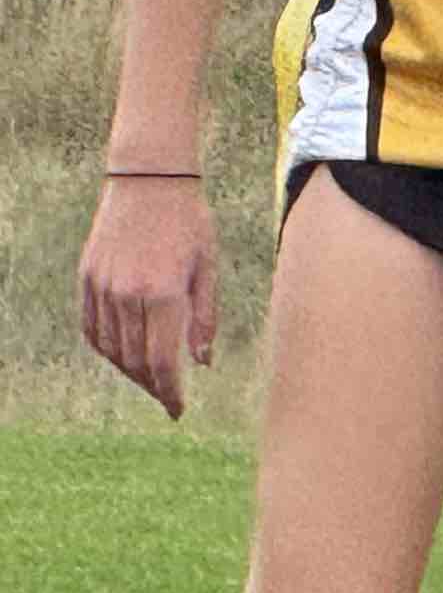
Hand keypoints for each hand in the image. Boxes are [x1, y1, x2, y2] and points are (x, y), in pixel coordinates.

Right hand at [80, 178, 221, 419]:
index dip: (169, 392)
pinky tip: (122, 356)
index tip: (177, 410)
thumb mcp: (207, 268)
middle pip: (135, 360)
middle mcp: (127, 295)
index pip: (162, 361)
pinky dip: (106, 348)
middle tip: (167, 398)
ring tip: (150, 379)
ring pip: (111, 348)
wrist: (148, 182)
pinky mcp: (87, 278)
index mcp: (162, 294)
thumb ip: (204, 318)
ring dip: (130, 370)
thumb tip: (201, 364)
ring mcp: (101, 287)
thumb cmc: (189, 223)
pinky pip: (92, 328)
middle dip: (152, 385)